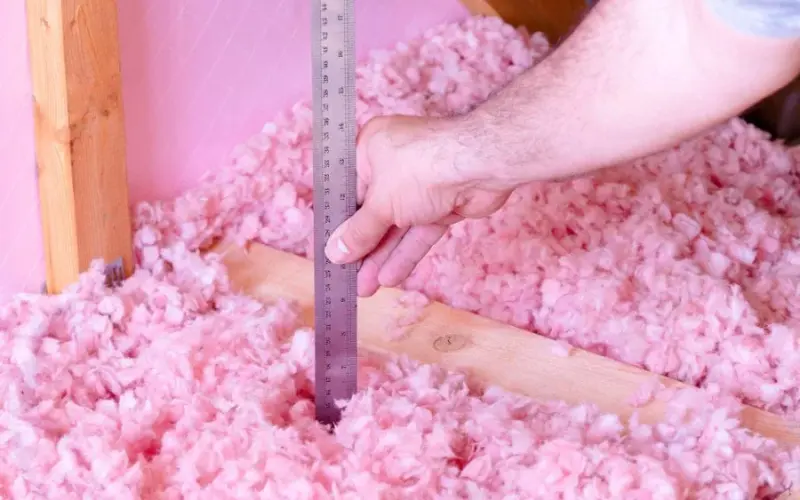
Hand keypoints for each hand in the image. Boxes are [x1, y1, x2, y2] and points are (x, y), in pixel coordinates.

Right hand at [324, 114, 512, 296]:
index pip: (349, 191)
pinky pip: (418, 232)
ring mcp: (421, 185)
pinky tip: (389, 277)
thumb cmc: (421, 168)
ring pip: (396, 226)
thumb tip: (334, 253)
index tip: (331, 251)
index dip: (340, 223)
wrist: (481, 164)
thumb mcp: (381, 204)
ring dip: (381, 257)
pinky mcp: (442, 205)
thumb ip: (358, 232)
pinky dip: (406, 253)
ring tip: (365, 288)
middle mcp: (394, 164)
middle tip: (347, 278)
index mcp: (371, 149)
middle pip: (373, 212)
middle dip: (362, 247)